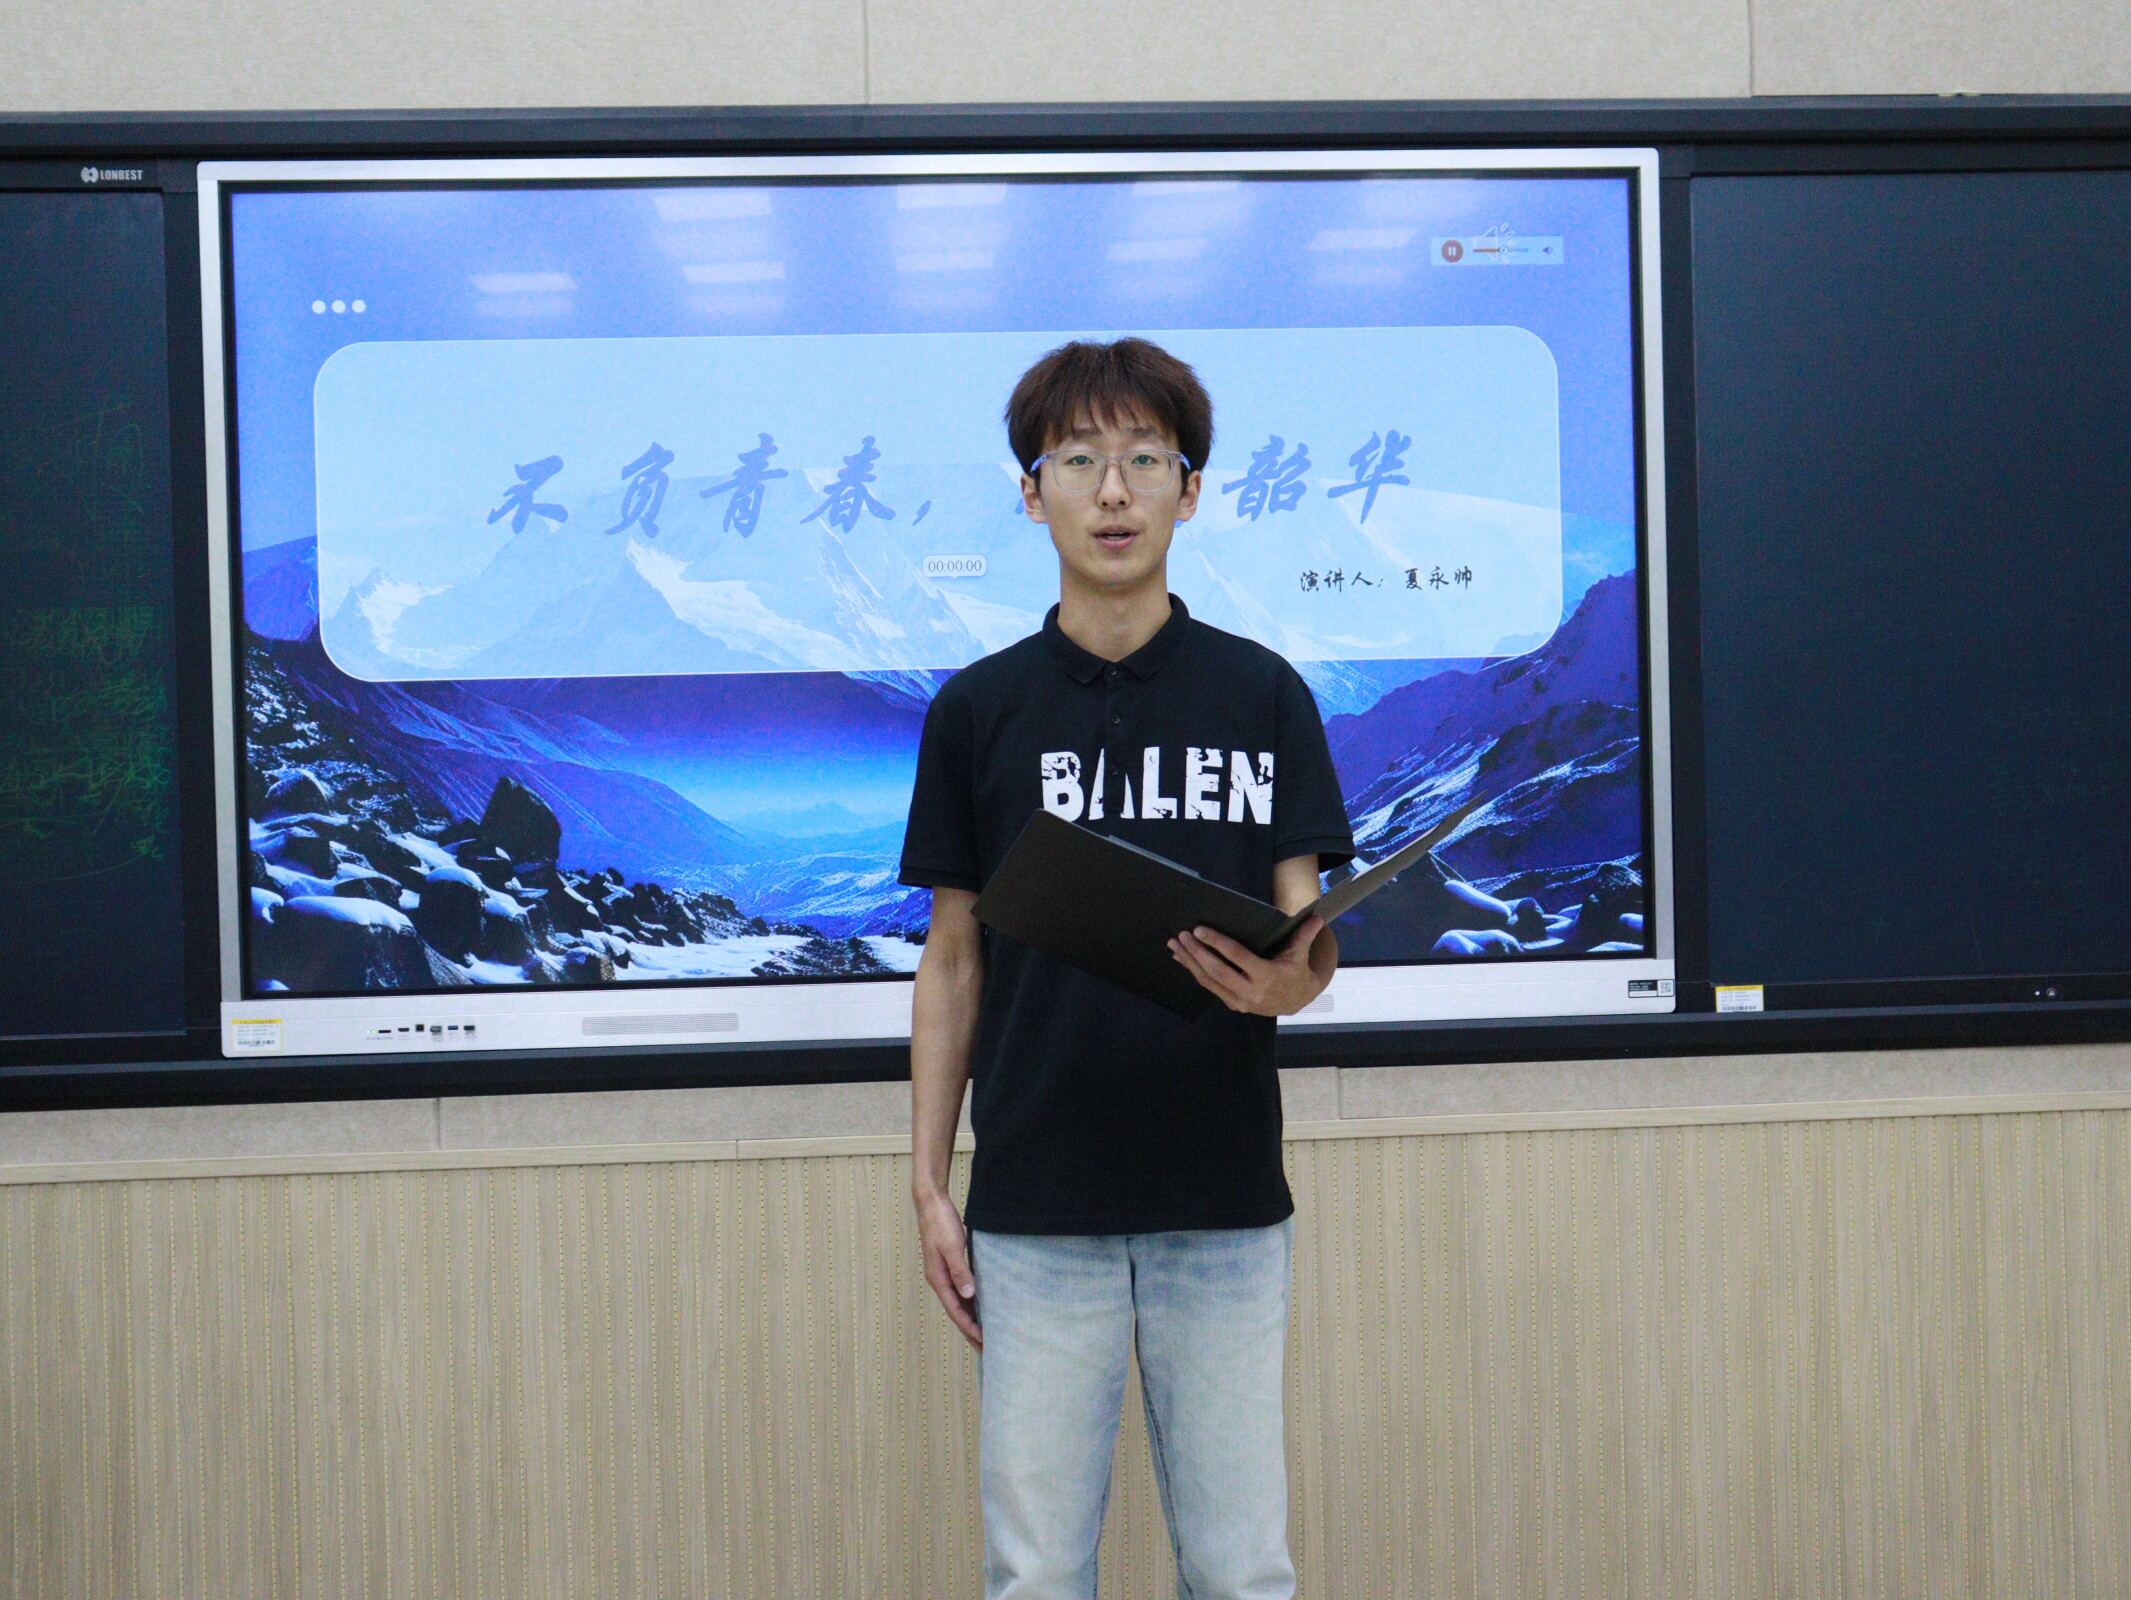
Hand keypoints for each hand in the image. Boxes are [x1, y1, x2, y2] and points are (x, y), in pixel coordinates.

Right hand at [914, 1186, 981, 1348]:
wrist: (931, 1202)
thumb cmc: (940, 1222)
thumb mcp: (952, 1246)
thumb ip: (960, 1271)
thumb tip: (968, 1296)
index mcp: (938, 1278)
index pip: (955, 1310)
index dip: (969, 1327)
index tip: (983, 1342)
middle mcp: (939, 1279)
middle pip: (955, 1311)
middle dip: (969, 1331)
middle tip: (985, 1349)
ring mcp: (943, 1273)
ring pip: (958, 1302)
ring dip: (970, 1319)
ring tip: (983, 1335)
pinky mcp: (948, 1264)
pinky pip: (960, 1290)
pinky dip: (969, 1302)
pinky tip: (979, 1307)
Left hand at [1169, 914, 1329, 1016]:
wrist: (1296, 1002)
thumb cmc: (1296, 972)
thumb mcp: (1300, 954)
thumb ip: (1304, 935)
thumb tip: (1317, 916)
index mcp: (1267, 976)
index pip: (1237, 957)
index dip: (1217, 943)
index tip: (1199, 930)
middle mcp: (1250, 991)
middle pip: (1217, 971)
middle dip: (1196, 953)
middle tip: (1181, 936)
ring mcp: (1240, 1001)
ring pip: (1209, 981)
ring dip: (1189, 962)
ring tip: (1175, 946)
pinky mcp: (1232, 1004)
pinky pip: (1210, 987)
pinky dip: (1195, 972)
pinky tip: (1183, 959)